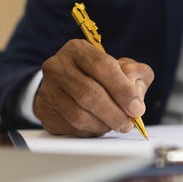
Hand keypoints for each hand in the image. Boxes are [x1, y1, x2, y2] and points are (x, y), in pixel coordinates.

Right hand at [34, 39, 153, 136]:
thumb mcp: (124, 68)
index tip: (137, 108)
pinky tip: (99, 126)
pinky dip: (91, 131)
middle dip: (114, 113)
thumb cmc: (102, 77)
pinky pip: (71, 128)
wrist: (70, 87)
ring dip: (104, 125)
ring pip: (79, 115)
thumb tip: (136, 99)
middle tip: (128, 124)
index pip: (102, 66)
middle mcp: (57, 66)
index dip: (123, 90)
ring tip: (116, 124)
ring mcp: (48, 89)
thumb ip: (137, 75)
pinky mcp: (44, 111)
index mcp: (78, 50)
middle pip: (89, 94)